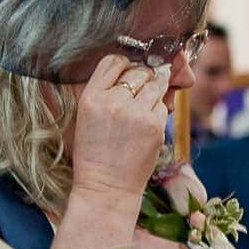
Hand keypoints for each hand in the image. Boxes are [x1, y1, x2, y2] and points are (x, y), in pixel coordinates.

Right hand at [69, 56, 172, 202]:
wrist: (106, 187)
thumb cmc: (95, 154)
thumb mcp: (85, 118)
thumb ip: (103, 92)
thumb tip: (133, 69)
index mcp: (91, 97)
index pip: (113, 61)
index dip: (125, 64)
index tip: (130, 70)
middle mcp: (113, 101)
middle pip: (138, 70)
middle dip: (144, 75)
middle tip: (143, 85)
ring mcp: (136, 113)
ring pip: (156, 84)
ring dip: (156, 88)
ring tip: (148, 100)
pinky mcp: (155, 126)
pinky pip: (162, 105)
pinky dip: (158, 109)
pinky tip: (148, 122)